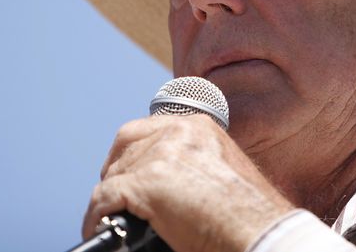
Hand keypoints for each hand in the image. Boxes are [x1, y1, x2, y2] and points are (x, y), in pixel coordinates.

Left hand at [82, 114, 294, 251]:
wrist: (259, 230)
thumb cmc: (250, 213)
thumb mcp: (225, 170)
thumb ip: (196, 163)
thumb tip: (171, 182)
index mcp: (199, 126)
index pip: (146, 127)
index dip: (130, 152)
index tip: (126, 170)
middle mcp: (177, 132)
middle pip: (124, 145)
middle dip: (116, 171)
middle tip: (114, 197)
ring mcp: (159, 155)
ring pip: (113, 174)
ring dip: (107, 198)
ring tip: (107, 218)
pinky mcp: (145, 183)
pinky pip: (104, 199)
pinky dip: (96, 217)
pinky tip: (98, 229)